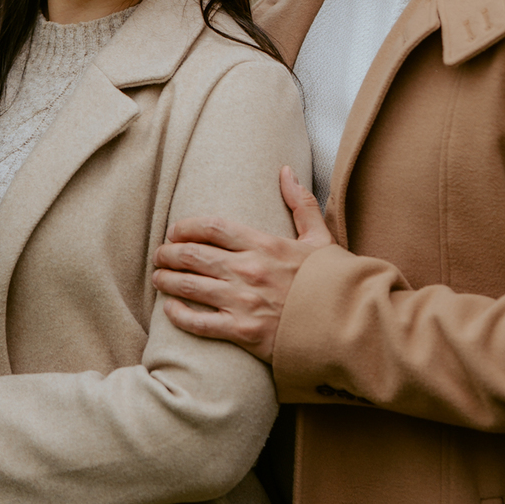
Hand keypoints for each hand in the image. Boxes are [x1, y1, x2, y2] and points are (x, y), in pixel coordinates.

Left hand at [154, 167, 333, 361]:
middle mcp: (249, 271)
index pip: (213, 227)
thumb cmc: (332, 282)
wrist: (346, 325)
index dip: (187, 227)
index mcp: (265, 245)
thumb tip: (286, 171)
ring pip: (190, 286)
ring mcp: (243, 302)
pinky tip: (170, 309)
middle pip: (194, 254)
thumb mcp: (320, 238)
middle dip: (169, 253)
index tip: (175, 230)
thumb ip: (301, 204)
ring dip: (167, 280)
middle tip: (160, 254)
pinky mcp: (242, 332)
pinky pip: (199, 322)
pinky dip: (179, 314)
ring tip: (158, 277)